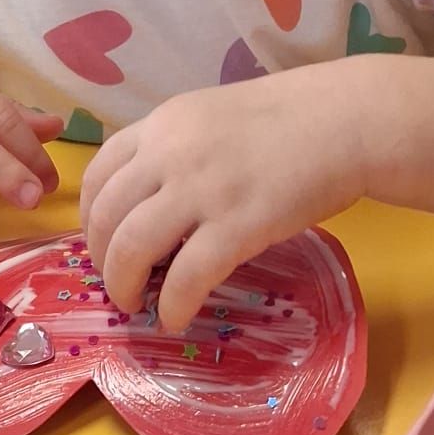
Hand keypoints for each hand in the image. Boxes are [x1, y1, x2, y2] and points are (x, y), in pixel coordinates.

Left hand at [79, 74, 361, 331]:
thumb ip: (173, 150)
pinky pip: (187, 277)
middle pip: (106, 216)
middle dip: (101, 259)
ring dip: (124, 285)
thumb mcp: (210, 118)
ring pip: (132, 248)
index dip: (88, 217)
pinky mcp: (238, 225)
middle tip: (116, 282)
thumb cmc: (286, 119)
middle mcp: (170, 153)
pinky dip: (173, 305)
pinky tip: (176, 317)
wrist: (344, 119)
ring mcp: (202, 189)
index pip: (98, 174)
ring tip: (134, 304)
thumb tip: (147, 201)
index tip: (100, 242)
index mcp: (161, 125)